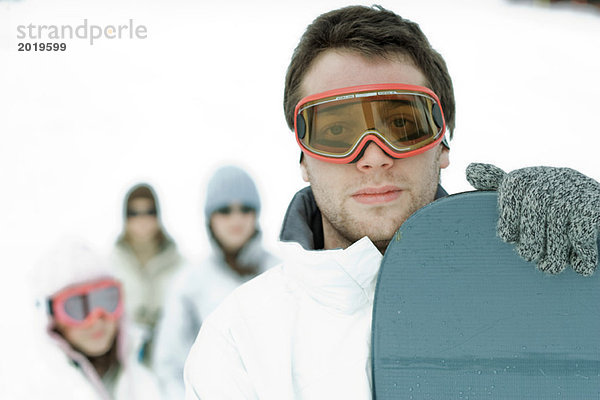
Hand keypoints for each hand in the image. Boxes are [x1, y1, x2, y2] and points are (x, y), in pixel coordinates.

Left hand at [466, 163, 599, 275]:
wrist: (597, 208)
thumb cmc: (554, 204)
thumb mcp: (524, 191)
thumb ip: (496, 182)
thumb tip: (469, 170)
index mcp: (524, 178)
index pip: (508, 203)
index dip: (510, 225)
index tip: (511, 238)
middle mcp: (548, 178)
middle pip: (532, 217)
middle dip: (531, 244)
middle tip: (533, 258)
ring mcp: (572, 190)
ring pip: (556, 229)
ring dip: (555, 255)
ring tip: (552, 267)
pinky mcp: (593, 205)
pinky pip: (581, 235)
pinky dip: (581, 254)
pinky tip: (581, 266)